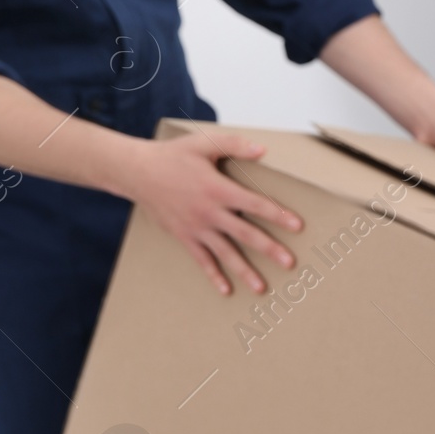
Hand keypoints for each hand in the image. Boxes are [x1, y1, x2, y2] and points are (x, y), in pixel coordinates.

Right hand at [124, 131, 302, 294]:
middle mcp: (210, 212)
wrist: (136, 173)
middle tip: (290, 263)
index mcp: (218, 189)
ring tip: (262, 288)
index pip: (255, 204)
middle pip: (245, 234)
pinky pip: (202, 260)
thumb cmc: (173, 156)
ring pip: (225, 253)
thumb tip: (263, 150)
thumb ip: (235, 145)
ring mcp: (197, 228)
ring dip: (245, 271)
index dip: (278, 214)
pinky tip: (226, 290)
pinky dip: (214, 275)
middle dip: (269, 249)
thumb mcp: (204, 143)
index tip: (298, 226)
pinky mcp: (184, 237)